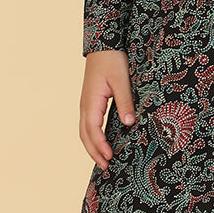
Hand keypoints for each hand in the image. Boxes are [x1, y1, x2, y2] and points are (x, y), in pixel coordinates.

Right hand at [80, 50, 136, 170]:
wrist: (103, 45)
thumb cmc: (112, 60)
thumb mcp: (122, 81)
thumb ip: (125, 102)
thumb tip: (129, 123)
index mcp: (91, 102)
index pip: (93, 130)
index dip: (100, 146)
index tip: (110, 158)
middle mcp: (85, 105)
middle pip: (84, 135)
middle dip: (94, 153)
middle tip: (106, 167)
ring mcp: (86, 104)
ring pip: (84, 131)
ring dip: (92, 147)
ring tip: (104, 160)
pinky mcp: (90, 102)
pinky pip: (88, 124)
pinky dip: (93, 137)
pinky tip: (103, 142)